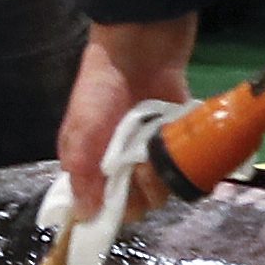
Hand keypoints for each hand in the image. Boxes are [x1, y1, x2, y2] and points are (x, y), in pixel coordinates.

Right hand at [56, 16, 201, 200]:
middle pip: (136, 202)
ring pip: (161, 188)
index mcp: (92, 162)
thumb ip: (82, 175)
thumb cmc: (102, 89)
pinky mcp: (177, 140)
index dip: (110, 211)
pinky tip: (174, 150)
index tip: (118, 204)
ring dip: (159, 179)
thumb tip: (85, 216)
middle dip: (138, 194)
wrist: (140, 48)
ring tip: (154, 156)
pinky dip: (181, 165)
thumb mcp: (81, 131)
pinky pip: (183, 168)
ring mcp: (151, 151)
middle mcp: (122, 162)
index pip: (102, 205)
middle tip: (137, 171)